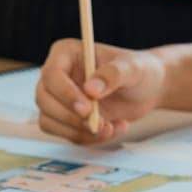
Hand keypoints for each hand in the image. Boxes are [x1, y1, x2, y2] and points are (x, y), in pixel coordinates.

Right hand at [35, 39, 166, 144]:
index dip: (65, 94)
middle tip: (100, 124)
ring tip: (111, 127)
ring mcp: (58, 97)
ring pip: (49, 120)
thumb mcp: (133, 68)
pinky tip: (111, 129)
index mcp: (66, 53)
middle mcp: (57, 74)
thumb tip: (90, 89)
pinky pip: (63, 134)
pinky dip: (86, 138)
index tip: (87, 109)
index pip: (51, 74)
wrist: (147, 90)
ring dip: (78, 132)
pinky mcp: (65, 117)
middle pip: (44, 99)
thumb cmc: (139, 71)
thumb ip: (113, 74)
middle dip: (70, 117)